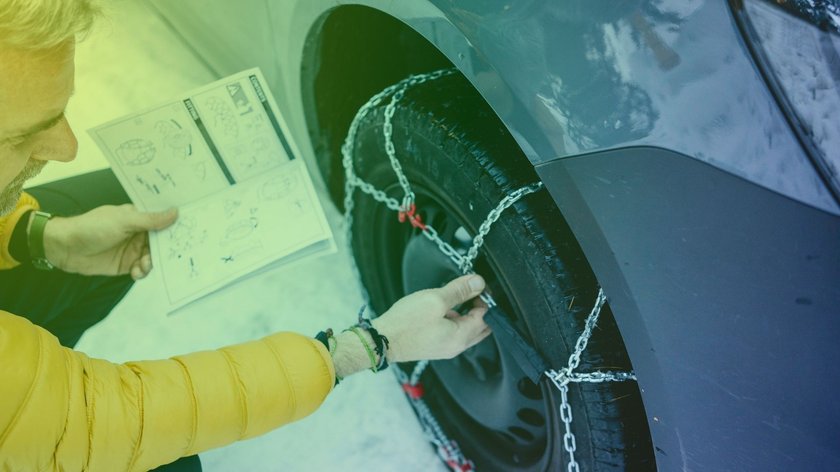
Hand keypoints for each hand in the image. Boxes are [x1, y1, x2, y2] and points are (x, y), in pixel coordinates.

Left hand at [42, 204, 177, 278]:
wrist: (65, 248)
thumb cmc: (92, 227)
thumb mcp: (124, 221)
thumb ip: (150, 220)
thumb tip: (175, 212)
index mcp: (139, 218)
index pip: (162, 221)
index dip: (175, 226)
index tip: (191, 231)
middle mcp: (139, 233)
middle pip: (161, 242)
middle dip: (167, 249)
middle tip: (174, 255)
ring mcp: (133, 250)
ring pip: (153, 257)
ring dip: (152, 262)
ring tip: (144, 264)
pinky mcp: (126, 265)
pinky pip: (141, 269)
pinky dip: (142, 272)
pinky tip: (136, 272)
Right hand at [373, 274, 490, 361]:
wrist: (382, 340)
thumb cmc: (406, 323)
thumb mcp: (435, 300)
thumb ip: (459, 290)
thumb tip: (478, 282)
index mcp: (461, 337)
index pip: (486, 317)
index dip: (485, 299)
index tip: (476, 285)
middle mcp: (457, 346)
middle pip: (481, 326)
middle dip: (480, 308)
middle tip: (470, 291)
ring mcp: (446, 348)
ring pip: (468, 330)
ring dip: (467, 313)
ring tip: (455, 298)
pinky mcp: (436, 346)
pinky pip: (455, 333)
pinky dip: (456, 320)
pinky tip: (443, 309)